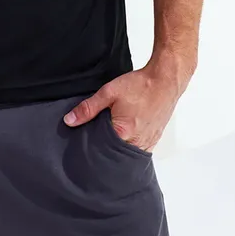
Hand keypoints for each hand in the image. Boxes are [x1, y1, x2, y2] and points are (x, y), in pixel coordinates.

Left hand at [63, 63, 184, 152]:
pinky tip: (123, 137)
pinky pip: (138, 150)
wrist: (165, 80)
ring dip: (117, 148)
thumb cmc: (140, 86)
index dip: (91, 146)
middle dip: (104, 149)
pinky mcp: (154, 140)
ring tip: (109, 138)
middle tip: (95, 141)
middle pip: (114, 154)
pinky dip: (129, 146)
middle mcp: (137, 143)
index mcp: (123, 134)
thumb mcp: (108, 93)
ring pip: (127, 154)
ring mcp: (148, 143)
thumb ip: (88, 108)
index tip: (83, 144)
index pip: (101, 150)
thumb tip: (69, 120)